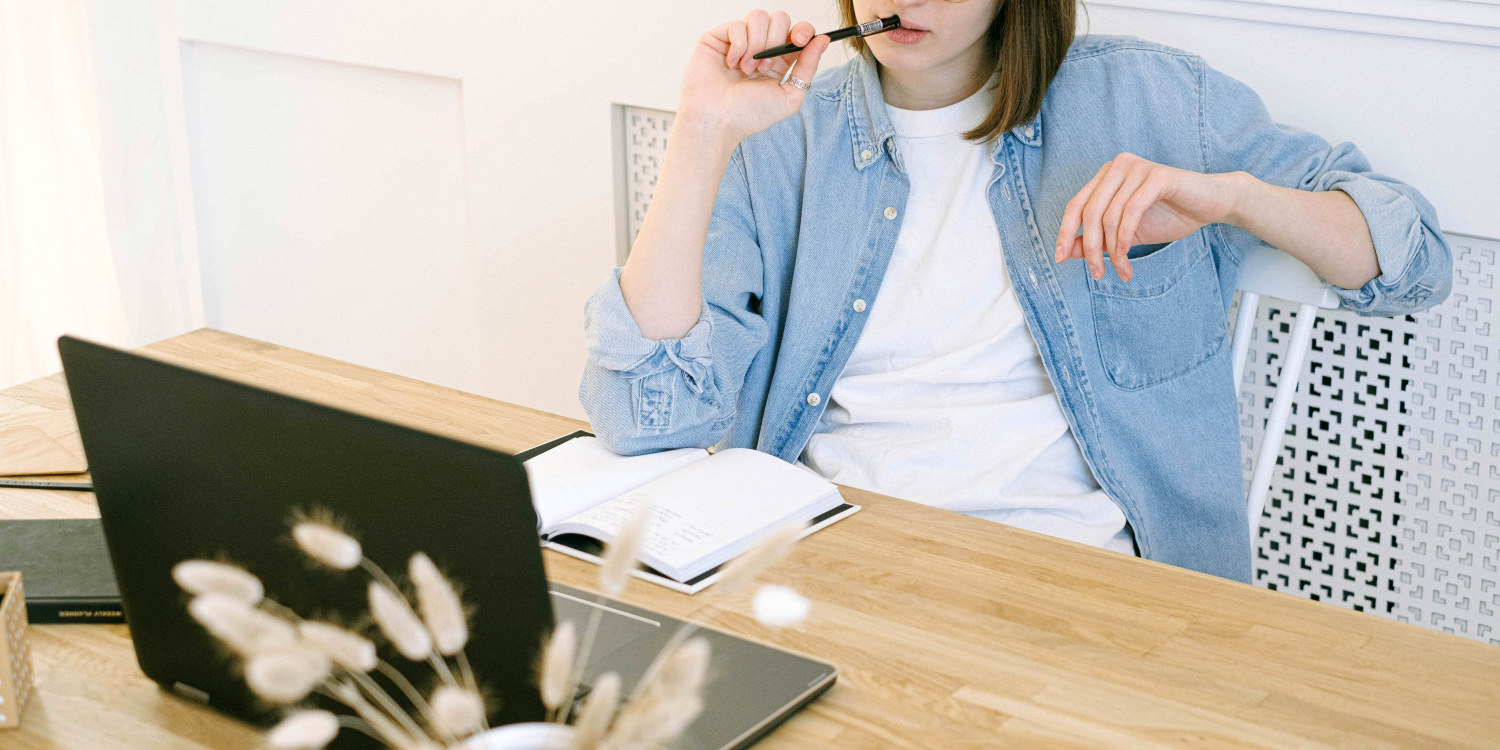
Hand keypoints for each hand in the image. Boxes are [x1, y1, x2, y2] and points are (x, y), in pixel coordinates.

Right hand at [678, 10, 831, 143]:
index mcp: (778, 60)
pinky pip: (737, 25)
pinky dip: (738, 46)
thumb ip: (808, 67)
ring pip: (759, 16)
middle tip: (765, 67)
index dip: (803, 30)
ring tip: (747, 69)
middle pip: (780, 18)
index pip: (797, 31)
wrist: (717, 122)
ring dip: (757, 45)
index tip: (800, 40)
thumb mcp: (789, 96)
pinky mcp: (718, 37)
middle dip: (776, 41)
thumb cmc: (748, 115)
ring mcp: (738, 40)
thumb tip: (823, 39)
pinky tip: (731, 64)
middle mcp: (759, 47)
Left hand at [1054, 153, 1242, 280]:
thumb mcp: (1126, 233)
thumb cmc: (1170, 215)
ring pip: (1109, 216)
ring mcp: (1136, 168)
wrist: (1212, 204)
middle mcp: (1117, 166)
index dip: (1065, 233)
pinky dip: (1125, 239)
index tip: (1061, 259)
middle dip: (1090, 249)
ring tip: (1121, 270)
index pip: (1075, 206)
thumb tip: (1068, 251)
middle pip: (1089, 213)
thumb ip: (1097, 239)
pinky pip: (1130, 212)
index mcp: (1106, 176)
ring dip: (1112, 251)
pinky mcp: (1156, 176)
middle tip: (1098, 274)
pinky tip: (1128, 257)